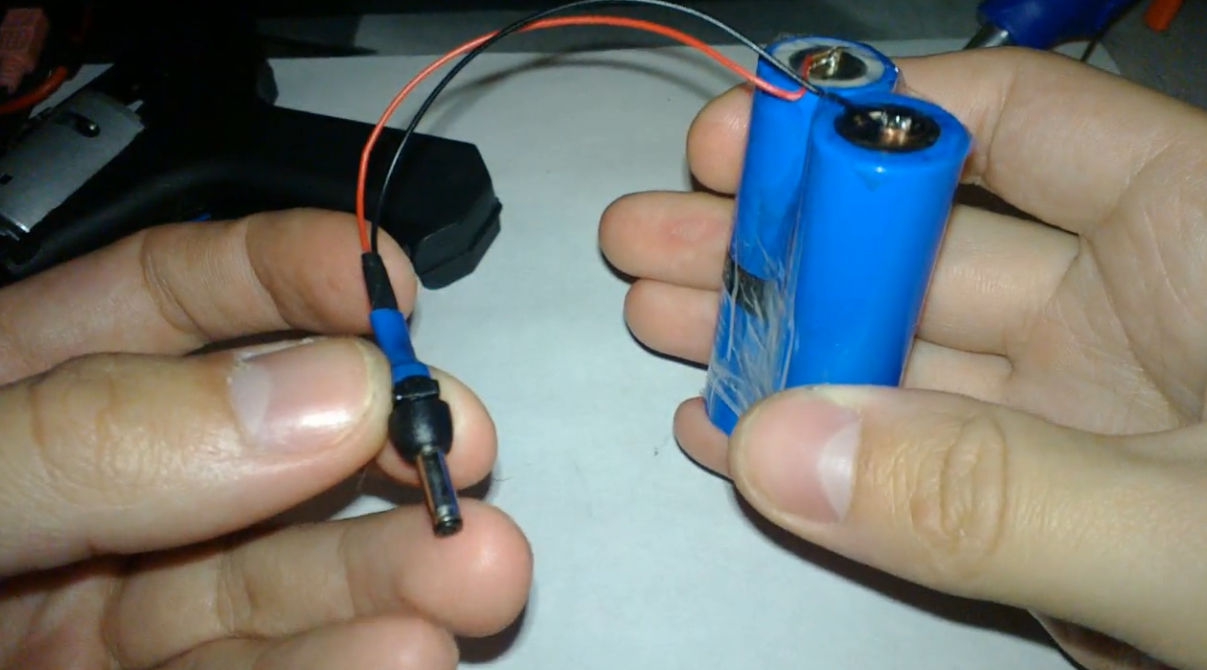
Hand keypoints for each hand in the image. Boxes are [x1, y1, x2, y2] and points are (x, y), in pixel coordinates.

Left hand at [0, 209, 531, 668]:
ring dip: (390, 574)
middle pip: (257, 449)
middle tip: (467, 446)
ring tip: (480, 572)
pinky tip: (404, 652)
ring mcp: (104, 616)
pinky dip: (336, 668)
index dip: (284, 275)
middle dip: (378, 443)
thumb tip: (315, 393)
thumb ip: (97, 434)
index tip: (389, 282)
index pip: (160, 301)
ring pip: (271, 580)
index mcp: (13, 397)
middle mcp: (82, 497)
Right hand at [600, 48, 1206, 669]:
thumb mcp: (1201, 535)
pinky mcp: (1051, 510)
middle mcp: (1135, 312)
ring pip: (903, 354)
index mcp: (1201, 240)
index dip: (867, 116)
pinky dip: (823, 451)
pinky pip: (917, 467)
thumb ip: (999, 493)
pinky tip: (730, 431)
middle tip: (656, 235)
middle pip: (922, 243)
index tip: (744, 135)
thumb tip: (780, 448)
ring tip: (656, 315)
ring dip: (775, 337)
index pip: (1010, 124)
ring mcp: (1083, 418)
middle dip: (778, 234)